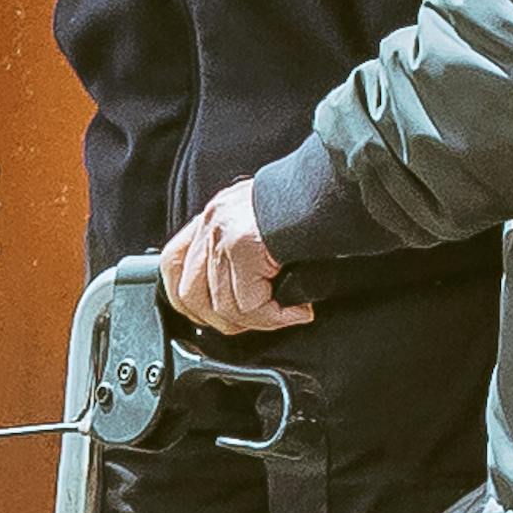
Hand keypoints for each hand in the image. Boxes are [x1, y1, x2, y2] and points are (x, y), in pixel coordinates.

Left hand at [160, 184, 307, 343]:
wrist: (338, 190)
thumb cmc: (314, 210)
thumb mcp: (265, 228)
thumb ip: (242, 257)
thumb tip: (238, 305)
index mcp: (215, 215)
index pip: (173, 263)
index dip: (189, 301)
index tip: (214, 317)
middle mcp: (213, 220)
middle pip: (189, 293)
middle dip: (223, 321)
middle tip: (258, 323)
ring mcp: (223, 232)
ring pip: (223, 305)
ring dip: (258, 322)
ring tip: (286, 316)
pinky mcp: (243, 246)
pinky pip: (249, 304)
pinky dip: (275, 318)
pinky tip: (298, 311)